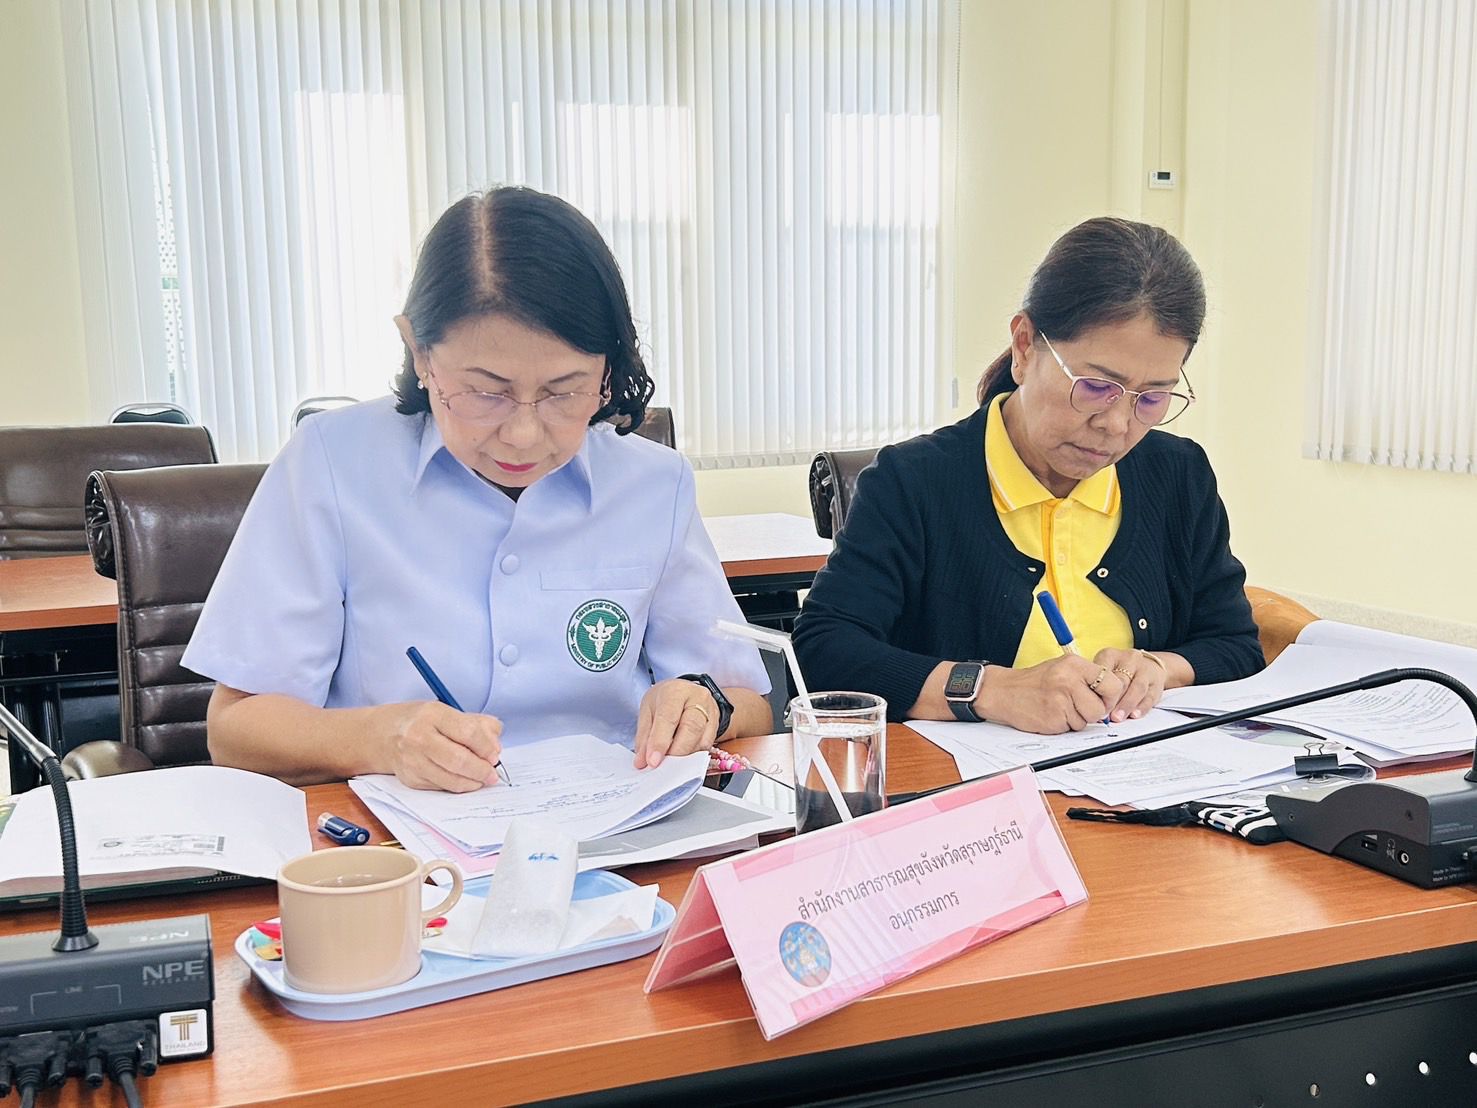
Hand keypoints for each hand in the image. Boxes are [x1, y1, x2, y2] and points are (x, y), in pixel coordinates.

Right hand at [381, 701, 503, 791]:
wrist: (381, 736)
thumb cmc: (419, 722)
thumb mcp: (447, 711)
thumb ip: (477, 723)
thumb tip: (495, 744)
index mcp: (433, 714)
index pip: (468, 732)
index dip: (487, 747)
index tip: (495, 754)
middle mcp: (419, 737)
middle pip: (459, 760)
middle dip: (482, 770)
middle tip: (492, 773)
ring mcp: (412, 760)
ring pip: (451, 779)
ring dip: (473, 782)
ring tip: (482, 779)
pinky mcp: (410, 779)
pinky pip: (441, 787)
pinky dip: (457, 786)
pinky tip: (464, 780)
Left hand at [634, 679, 718, 768]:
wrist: (686, 693)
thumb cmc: (664, 700)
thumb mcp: (648, 711)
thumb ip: (644, 737)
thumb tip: (643, 762)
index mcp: (675, 691)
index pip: (668, 717)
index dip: (660, 742)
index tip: (652, 761)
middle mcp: (698, 699)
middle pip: (691, 729)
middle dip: (675, 753)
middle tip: (661, 766)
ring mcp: (711, 712)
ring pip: (701, 741)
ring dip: (684, 758)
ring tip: (669, 764)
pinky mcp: (716, 727)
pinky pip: (706, 747)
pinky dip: (692, 758)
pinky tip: (681, 760)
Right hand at [977, 655, 1123, 733]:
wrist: (1003, 691)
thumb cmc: (1035, 682)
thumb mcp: (1063, 669)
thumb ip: (1088, 679)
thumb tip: (1114, 697)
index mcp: (1074, 664)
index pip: (1113, 684)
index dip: (1110, 696)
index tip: (1102, 699)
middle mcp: (1069, 679)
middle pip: (1101, 707)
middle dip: (1093, 712)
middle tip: (1077, 706)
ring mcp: (1060, 700)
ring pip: (1087, 721)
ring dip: (1077, 719)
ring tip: (1060, 707)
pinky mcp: (1053, 717)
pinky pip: (1071, 728)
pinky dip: (1064, 725)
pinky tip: (1051, 714)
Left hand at [1092, 647, 1167, 721]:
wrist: (1148, 666)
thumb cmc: (1118, 671)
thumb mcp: (1103, 670)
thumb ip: (1096, 684)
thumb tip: (1087, 706)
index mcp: (1110, 655)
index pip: (1104, 672)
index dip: (1098, 690)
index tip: (1092, 704)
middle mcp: (1129, 659)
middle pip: (1121, 681)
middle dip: (1112, 700)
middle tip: (1104, 714)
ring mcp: (1145, 670)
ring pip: (1137, 688)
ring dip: (1126, 705)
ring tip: (1117, 717)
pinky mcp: (1156, 684)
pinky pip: (1150, 696)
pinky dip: (1142, 707)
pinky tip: (1134, 715)